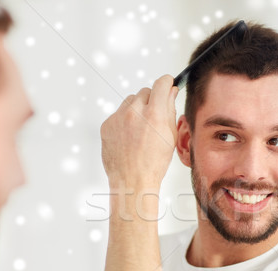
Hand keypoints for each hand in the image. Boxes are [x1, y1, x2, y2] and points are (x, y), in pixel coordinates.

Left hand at [100, 75, 177, 189]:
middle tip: (154, 117)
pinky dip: (124, 121)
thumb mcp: (171, 136)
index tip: (168, 84)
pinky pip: (118, 114)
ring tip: (141, 130)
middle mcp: (134, 113)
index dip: (167, 82)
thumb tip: (171, 92)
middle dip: (152, 100)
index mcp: (154, 115)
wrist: (132, 181)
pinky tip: (129, 137)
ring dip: (137, 109)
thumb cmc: (154, 163)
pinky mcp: (106, 125)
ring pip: (130, 101)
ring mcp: (118, 118)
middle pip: (145, 91)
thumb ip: (170, 110)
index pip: (161, 84)